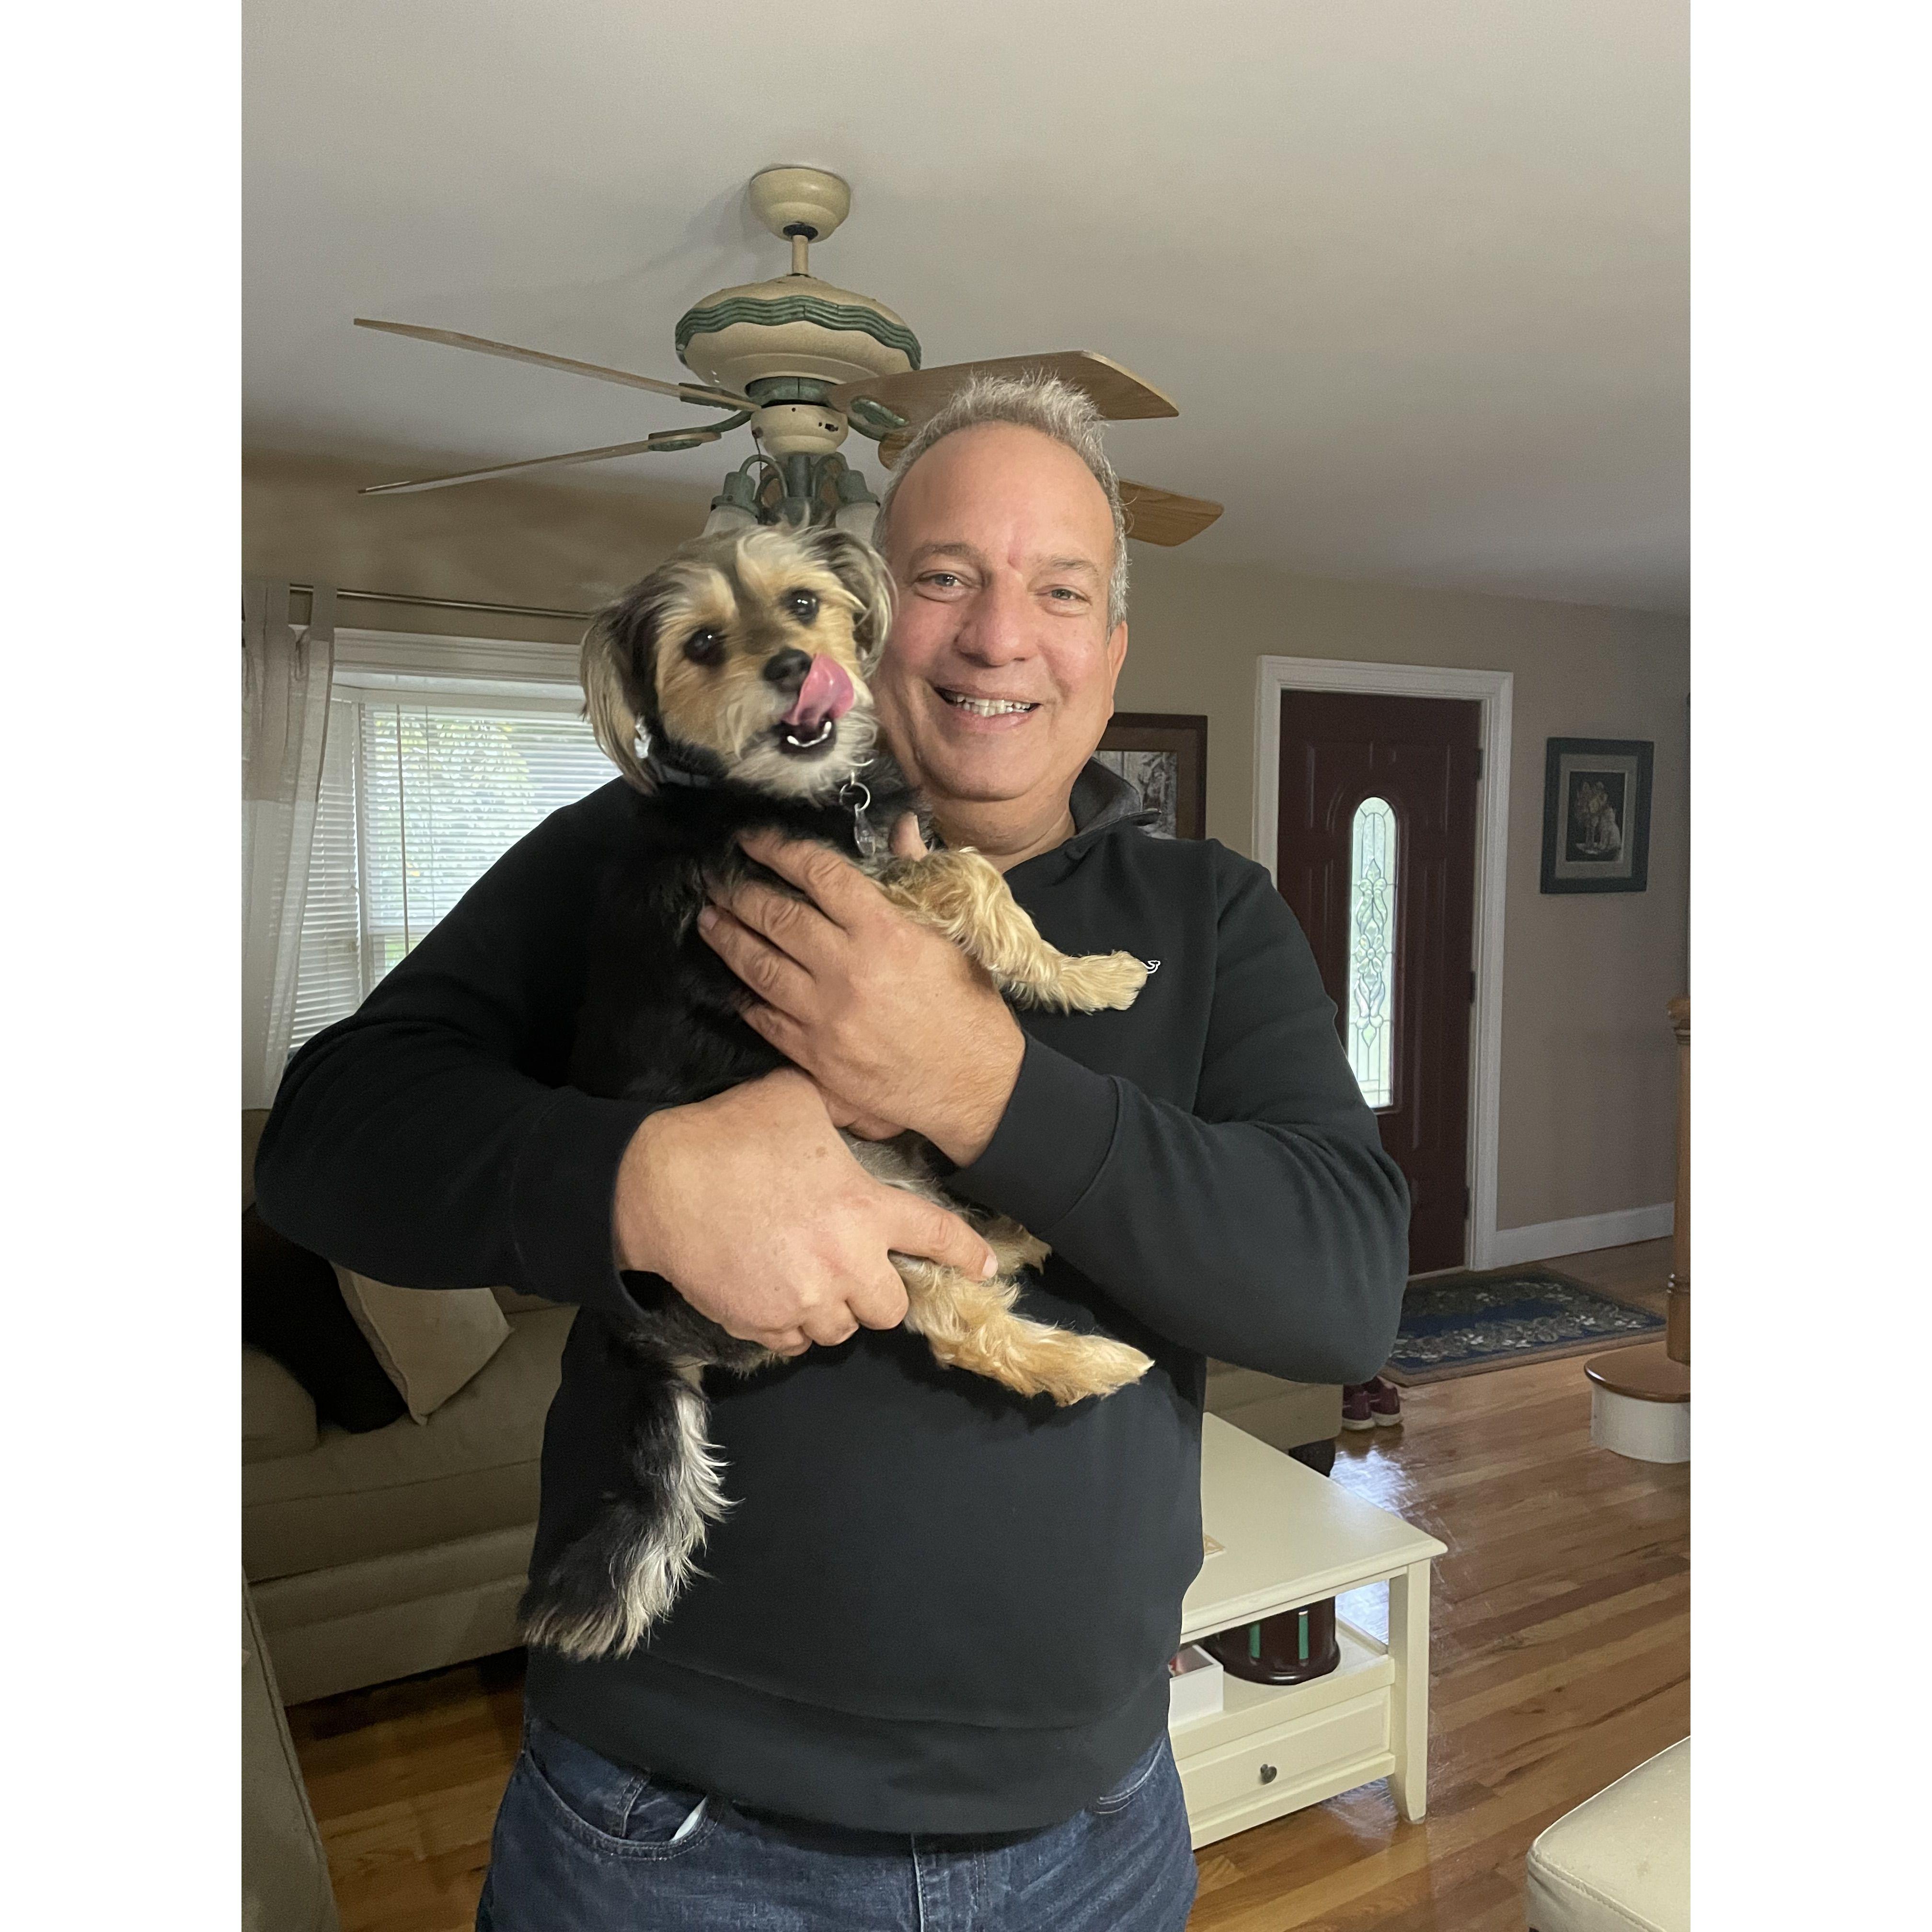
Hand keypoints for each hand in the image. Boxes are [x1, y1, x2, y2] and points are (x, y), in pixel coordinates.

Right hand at [612, 1069, 998, 1355]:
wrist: (658, 1183)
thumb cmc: (729, 1134)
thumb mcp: (797, 1099)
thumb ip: (844, 1112)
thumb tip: (870, 1108)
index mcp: (863, 1209)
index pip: (935, 1237)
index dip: (965, 1255)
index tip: (985, 1269)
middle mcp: (845, 1264)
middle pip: (889, 1307)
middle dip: (876, 1290)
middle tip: (849, 1265)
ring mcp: (804, 1300)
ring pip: (841, 1328)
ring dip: (833, 1309)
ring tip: (805, 1276)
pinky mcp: (763, 1324)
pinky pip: (796, 1341)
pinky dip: (792, 1323)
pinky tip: (772, 1291)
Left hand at [696, 822, 1024, 1165]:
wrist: (976, 1084)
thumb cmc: (968, 1006)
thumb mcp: (952, 935)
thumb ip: (917, 879)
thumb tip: (901, 828)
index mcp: (885, 933)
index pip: (819, 876)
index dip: (779, 851)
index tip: (752, 839)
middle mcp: (848, 971)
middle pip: (777, 919)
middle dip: (739, 894)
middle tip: (715, 879)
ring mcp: (826, 1017)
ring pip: (759, 967)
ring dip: (727, 939)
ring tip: (709, 920)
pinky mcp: (816, 1057)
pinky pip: (765, 1019)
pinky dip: (744, 998)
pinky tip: (732, 983)